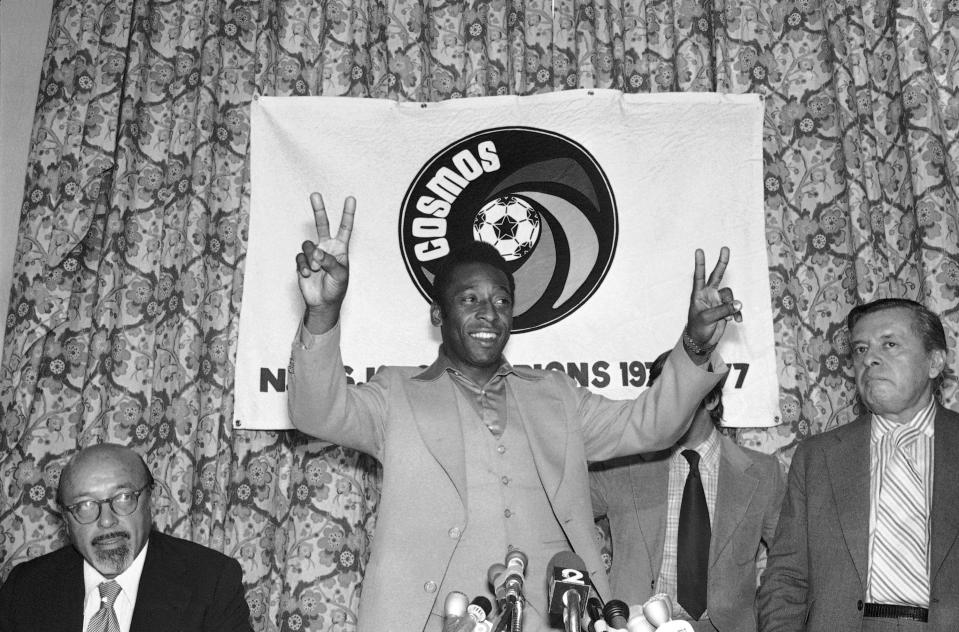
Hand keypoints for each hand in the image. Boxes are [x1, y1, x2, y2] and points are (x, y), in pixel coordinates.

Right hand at [295, 193, 354, 332]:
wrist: (323, 303)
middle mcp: (327, 247)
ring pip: (308, 244)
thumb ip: (329, 262)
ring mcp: (313, 254)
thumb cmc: (336, 288)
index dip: (348, 214)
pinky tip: (307, 274)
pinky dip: (303, 266)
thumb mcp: (339, 275)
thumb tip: (316, 252)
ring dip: (311, 257)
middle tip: (315, 194)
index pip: (345, 228)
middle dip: (319, 209)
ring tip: (315, 269)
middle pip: (322, 224)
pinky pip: (300, 257)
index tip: (350, 198)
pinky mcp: (302, 262)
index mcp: (340, 248)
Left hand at [685, 247, 740, 358]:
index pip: (699, 276)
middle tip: (725, 248)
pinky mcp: (725, 309)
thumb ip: (722, 310)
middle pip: (717, 276)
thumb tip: (738, 304)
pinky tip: (737, 320)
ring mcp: (717, 301)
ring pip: (730, 295)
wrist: (702, 342)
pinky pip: (735, 306)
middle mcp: (708, 294)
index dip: (700, 264)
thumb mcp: (708, 319)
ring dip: (733, 305)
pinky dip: (738, 312)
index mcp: (699, 295)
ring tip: (731, 316)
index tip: (699, 250)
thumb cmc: (698, 329)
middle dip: (721, 263)